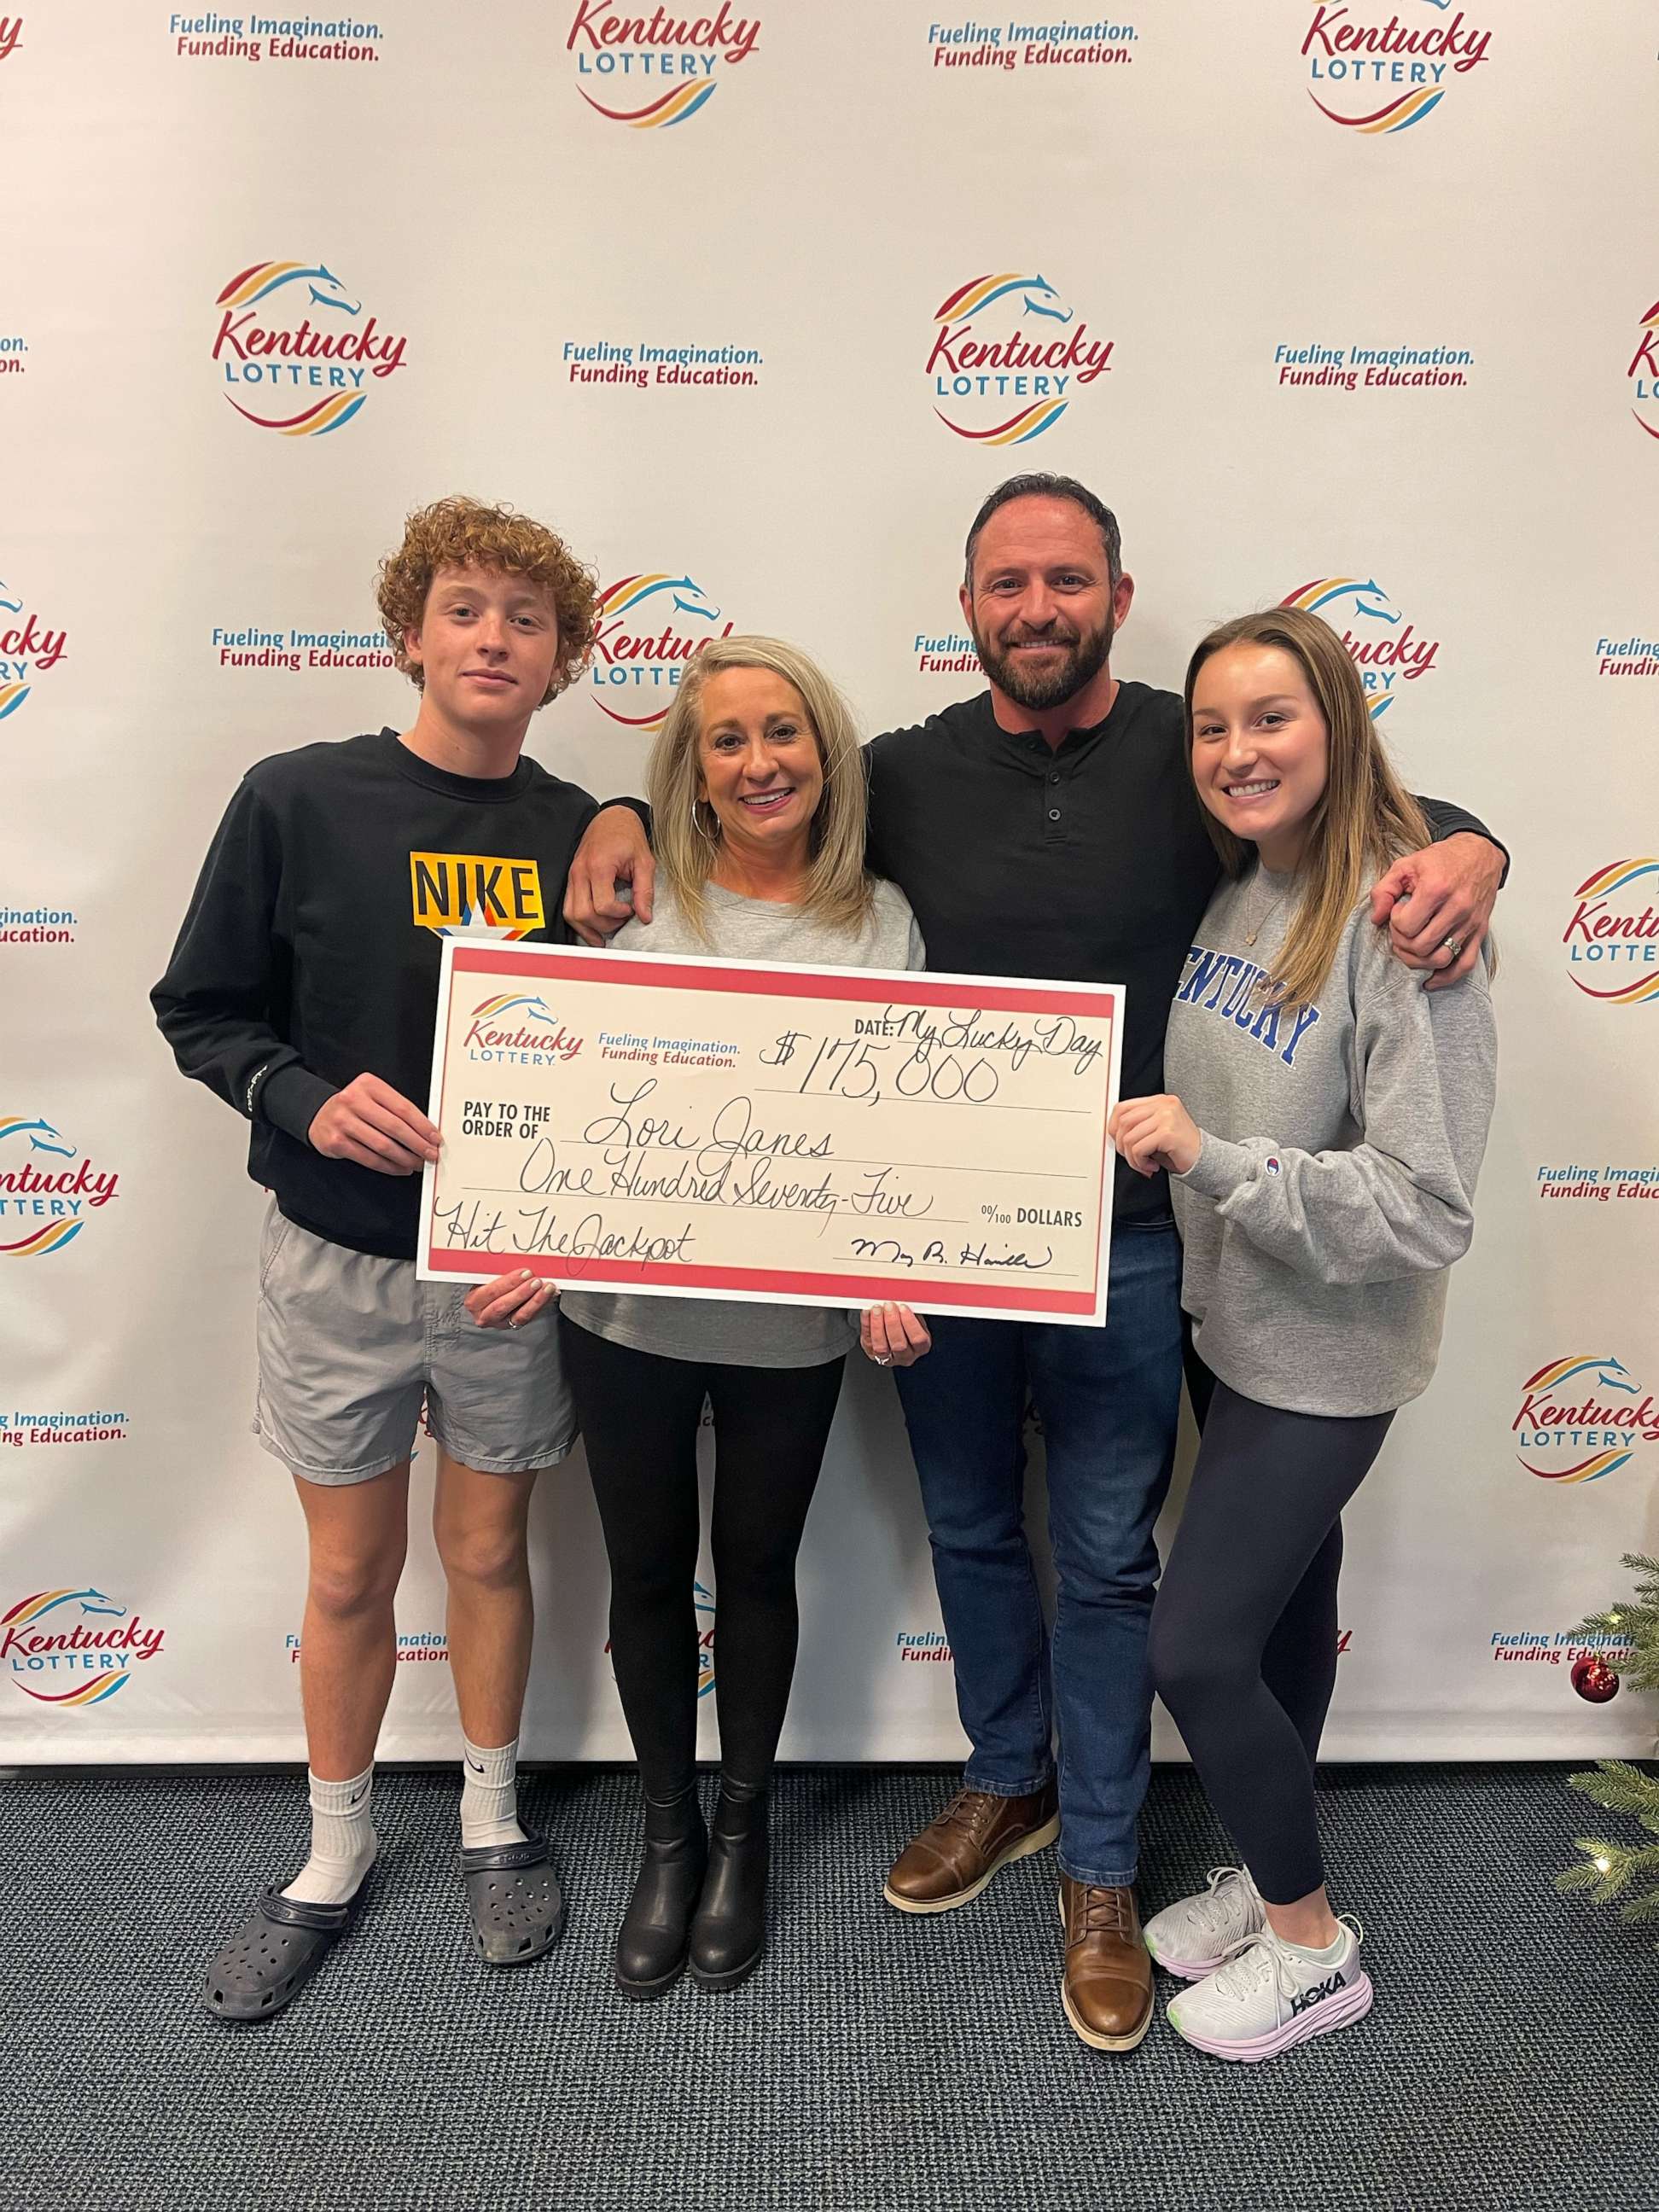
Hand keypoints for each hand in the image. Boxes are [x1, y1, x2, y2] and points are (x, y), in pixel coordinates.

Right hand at [308, 1074, 440, 1175]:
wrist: (318, 1113)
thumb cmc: (354, 1107)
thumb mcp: (373, 1097)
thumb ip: (396, 1109)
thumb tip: (425, 1132)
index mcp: (369, 1085)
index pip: (403, 1108)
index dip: (423, 1126)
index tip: (435, 1138)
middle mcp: (353, 1100)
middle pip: (395, 1127)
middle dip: (417, 1144)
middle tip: (430, 1154)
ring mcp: (343, 1121)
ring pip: (383, 1145)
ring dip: (405, 1158)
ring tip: (417, 1163)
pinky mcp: (336, 1142)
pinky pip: (369, 1158)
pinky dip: (389, 1166)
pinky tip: (400, 1168)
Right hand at [465, 1270, 558, 1328]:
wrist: (489, 1301)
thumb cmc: (489, 1285)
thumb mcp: (487, 1278)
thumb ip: (498, 1273)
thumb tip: (517, 1261)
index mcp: (474, 1300)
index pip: (490, 1292)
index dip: (508, 1282)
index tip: (524, 1272)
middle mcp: (484, 1315)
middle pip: (503, 1305)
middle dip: (521, 1292)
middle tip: (536, 1281)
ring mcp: (500, 1323)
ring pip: (519, 1315)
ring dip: (535, 1301)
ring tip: (547, 1288)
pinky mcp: (514, 1326)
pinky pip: (528, 1317)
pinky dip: (540, 1305)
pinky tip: (548, 1295)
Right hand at [563, 804, 654, 946]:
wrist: (611, 818)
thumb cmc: (626, 835)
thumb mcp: (644, 861)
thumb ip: (645, 891)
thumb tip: (645, 916)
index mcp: (599, 866)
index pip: (602, 906)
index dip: (619, 915)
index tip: (630, 910)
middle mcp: (580, 872)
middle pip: (584, 914)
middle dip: (605, 925)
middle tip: (622, 920)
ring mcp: (572, 876)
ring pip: (570, 914)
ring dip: (588, 928)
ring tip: (606, 933)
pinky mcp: (571, 879)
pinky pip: (568, 907)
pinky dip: (580, 921)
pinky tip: (593, 929)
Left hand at [861, 1303, 930, 1366]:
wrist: (893, 1335)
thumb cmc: (907, 1325)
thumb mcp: (915, 1318)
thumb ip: (912, 1311)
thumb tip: (904, 1297)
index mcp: (921, 1346)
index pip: (918, 1339)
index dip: (910, 1323)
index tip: (903, 1307)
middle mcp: (906, 1356)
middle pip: (899, 1344)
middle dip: (892, 1322)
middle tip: (889, 1306)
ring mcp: (889, 1358)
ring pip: (881, 1347)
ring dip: (878, 1325)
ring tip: (877, 1309)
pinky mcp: (873, 1354)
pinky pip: (868, 1341)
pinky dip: (866, 1325)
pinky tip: (867, 1313)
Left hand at [1109, 1093, 1201, 1177]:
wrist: (1205, 1159)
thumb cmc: (1180, 1148)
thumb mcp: (1156, 1131)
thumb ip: (1138, 1126)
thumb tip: (1114, 1134)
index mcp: (1159, 1101)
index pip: (1123, 1107)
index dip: (1113, 1127)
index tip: (1118, 1142)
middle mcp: (1163, 1105)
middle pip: (1123, 1122)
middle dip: (1122, 1145)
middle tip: (1132, 1158)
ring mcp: (1166, 1116)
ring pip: (1129, 1138)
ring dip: (1132, 1158)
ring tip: (1144, 1164)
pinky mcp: (1167, 1132)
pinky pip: (1139, 1149)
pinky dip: (1140, 1163)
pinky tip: (1152, 1166)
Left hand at [1369, 832, 1501, 990]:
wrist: (1479, 854)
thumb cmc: (1443, 860)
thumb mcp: (1406, 865)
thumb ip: (1384, 890)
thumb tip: (1376, 918)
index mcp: (1437, 889)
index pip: (1407, 926)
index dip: (1395, 923)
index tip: (1397, 912)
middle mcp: (1457, 908)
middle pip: (1421, 946)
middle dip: (1403, 943)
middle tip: (1401, 930)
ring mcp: (1470, 922)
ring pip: (1440, 959)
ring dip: (1418, 960)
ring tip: (1410, 947)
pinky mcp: (1479, 932)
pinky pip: (1465, 965)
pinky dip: (1445, 977)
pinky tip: (1429, 978)